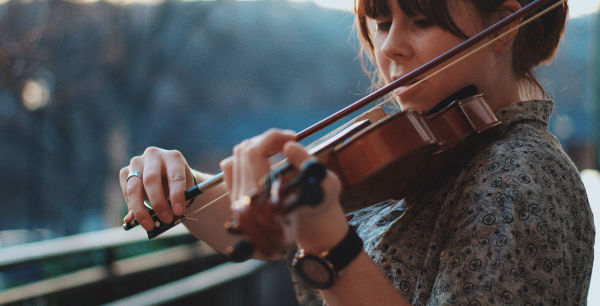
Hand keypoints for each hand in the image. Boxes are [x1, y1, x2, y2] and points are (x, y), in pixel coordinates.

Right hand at [119, 147, 194, 231]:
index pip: (175, 176)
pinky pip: (126, 191)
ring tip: (150, 225)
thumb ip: (173, 203)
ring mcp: (137, 162)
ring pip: (134, 187)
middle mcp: (154, 155)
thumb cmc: (178, 186)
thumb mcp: (182, 192)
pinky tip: (137, 217)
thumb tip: (155, 220)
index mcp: (173, 157)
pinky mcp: (125, 171)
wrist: (167, 178)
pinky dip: (131, 206)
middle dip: (158, 203)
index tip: (179, 212)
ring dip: (141, 210)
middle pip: (151, 180)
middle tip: (166, 220)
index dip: (177, 195)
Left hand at [219, 129, 344, 245]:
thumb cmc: (320, 208)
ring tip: (279, 148)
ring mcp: (236, 198)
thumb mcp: (324, 186)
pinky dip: (247, 156)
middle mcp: (243, 198)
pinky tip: (264, 158)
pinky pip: (231, 167)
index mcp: (261, 197)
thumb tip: (288, 145)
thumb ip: (305, 162)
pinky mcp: (236, 196)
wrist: (307, 231)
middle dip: (268, 139)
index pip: (255, 153)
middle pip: (245, 151)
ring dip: (259, 145)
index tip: (293, 138)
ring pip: (237, 156)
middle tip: (289, 141)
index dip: (273, 138)